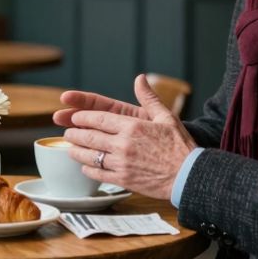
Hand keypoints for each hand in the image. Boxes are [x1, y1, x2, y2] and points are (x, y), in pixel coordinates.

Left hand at [62, 75, 197, 199]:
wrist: (189, 175)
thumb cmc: (180, 146)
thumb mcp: (166, 116)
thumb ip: (149, 97)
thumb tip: (140, 78)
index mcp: (132, 126)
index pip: (98, 119)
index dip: (82, 117)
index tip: (74, 117)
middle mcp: (123, 144)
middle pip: (89, 137)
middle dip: (74, 134)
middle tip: (68, 132)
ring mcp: (121, 163)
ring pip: (90, 156)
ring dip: (76, 152)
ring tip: (70, 149)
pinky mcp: (123, 179)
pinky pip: (98, 174)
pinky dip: (88, 170)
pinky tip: (85, 167)